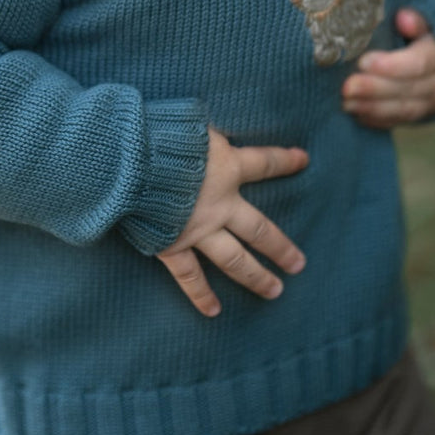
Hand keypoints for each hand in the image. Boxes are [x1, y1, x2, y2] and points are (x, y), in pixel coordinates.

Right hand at [157, 129, 307, 317]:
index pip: (264, 163)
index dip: (285, 160)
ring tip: (275, 291)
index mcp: (227, 167)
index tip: (303, 160)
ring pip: (234, 260)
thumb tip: (205, 129)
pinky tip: (213, 311)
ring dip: (256, 276)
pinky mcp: (172, 244)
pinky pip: (190, 275)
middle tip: (299, 265)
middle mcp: (220, 203)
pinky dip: (201, 294)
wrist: (131, 160)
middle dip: (280, 247)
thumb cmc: (159, 134)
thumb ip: (205, 135)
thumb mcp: (191, 123)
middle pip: (259, 229)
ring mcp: (198, 228)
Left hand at [341, 8, 434, 127]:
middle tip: (347, 87)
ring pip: (404, 109)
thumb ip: (416, 21)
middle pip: (408, 89)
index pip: (419, 63)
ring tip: (347, 103)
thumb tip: (403, 17)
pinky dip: (378, 120)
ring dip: (373, 108)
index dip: (392, 65)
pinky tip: (357, 114)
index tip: (363, 62)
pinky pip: (400, 121)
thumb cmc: (424, 37)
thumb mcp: (425, 24)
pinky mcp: (422, 116)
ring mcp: (433, 103)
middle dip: (375, 89)